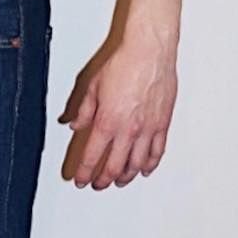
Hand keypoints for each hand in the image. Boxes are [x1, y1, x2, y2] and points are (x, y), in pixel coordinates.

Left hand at [59, 35, 177, 189]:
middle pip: (114, 166)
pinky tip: (144, 169)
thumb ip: (84, 109)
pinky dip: (150, 165)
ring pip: (137, 164)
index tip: (80, 178)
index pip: (92, 155)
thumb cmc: (123, 64)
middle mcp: (128, 130)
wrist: (148, 53)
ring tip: (118, 181)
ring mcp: (148, 130)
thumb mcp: (93, 85)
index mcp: (107, 121)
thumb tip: (74, 125)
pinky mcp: (162, 125)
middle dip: (103, 179)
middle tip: (97, 184)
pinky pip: (157, 153)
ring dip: (126, 176)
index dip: (84, 170)